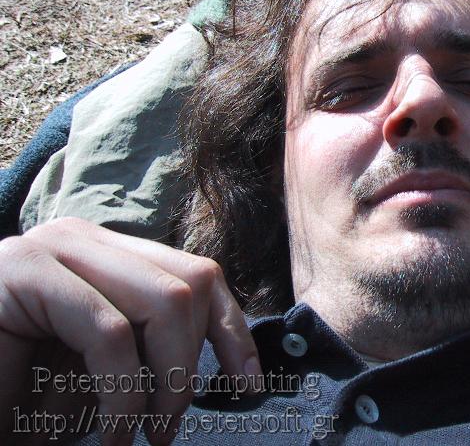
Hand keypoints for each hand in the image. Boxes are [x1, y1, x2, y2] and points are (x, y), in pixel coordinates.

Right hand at [0, 217, 261, 445]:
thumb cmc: (14, 387)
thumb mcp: (96, 371)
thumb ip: (147, 357)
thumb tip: (228, 374)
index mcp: (108, 257)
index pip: (198, 275)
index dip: (232, 329)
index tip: (249, 384)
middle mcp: (87, 241)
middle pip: (191, 284)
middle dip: (194, 365)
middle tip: (168, 429)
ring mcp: (56, 248)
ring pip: (164, 302)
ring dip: (165, 382)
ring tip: (142, 436)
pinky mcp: (26, 271)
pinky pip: (108, 331)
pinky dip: (123, 392)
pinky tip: (109, 433)